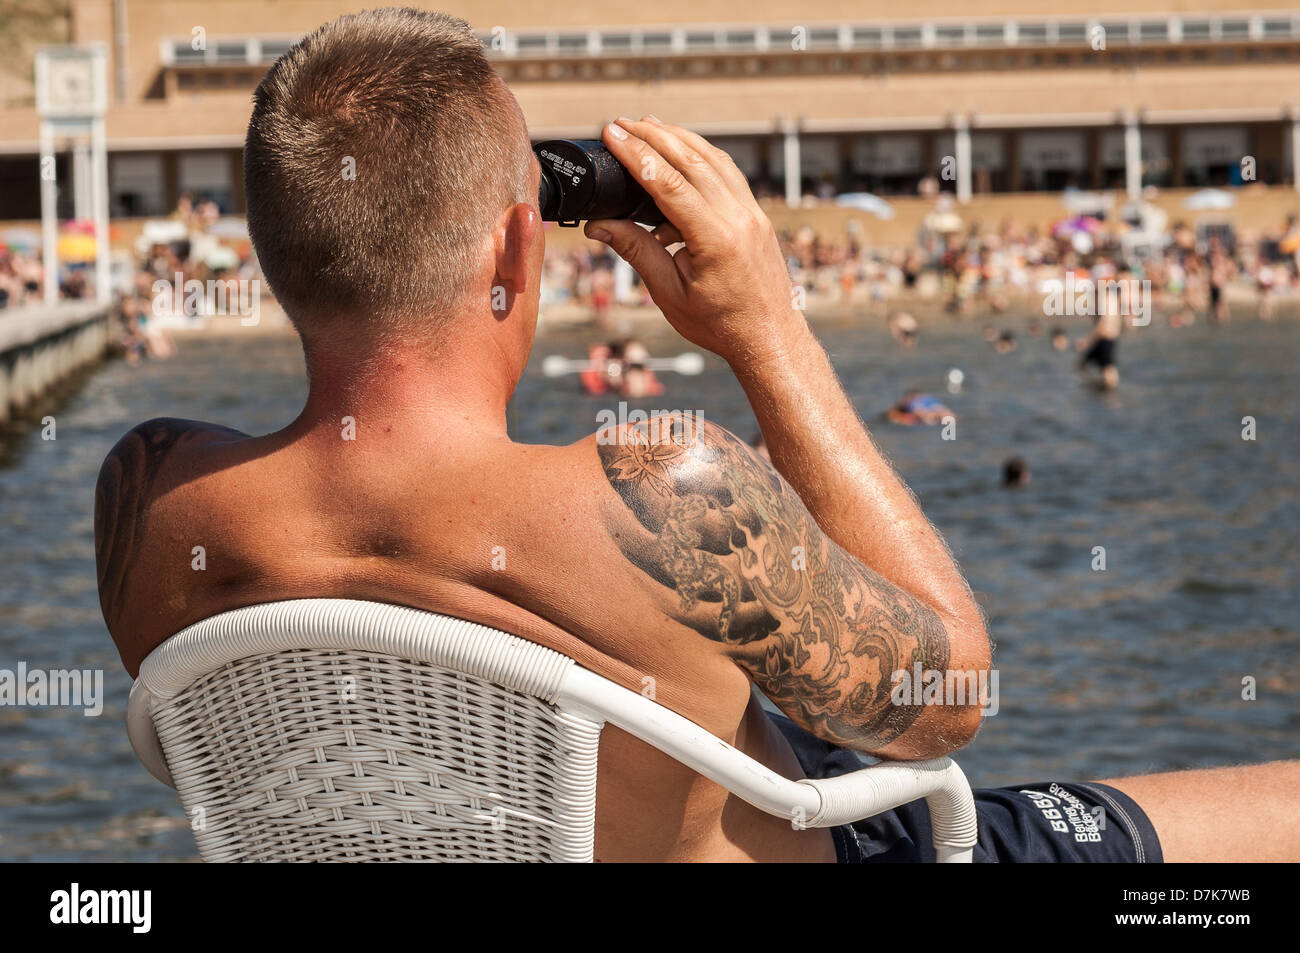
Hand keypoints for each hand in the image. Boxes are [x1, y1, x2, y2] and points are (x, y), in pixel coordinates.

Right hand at [584, 117, 806, 366]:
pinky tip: (682, 151)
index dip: (636, 154)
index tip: (611, 133)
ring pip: (713, 158)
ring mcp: (752, 212)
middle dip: (653, 135)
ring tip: (647, 124)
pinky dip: (702, 155)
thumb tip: (599, 224)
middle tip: (622, 121)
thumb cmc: (720, 324)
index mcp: (716, 238)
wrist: (769, 338)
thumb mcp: (669, 293)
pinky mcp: (756, 214)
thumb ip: (636, 251)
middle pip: (691, 159)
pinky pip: (728, 173)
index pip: (669, 182)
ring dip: (678, 137)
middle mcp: (739, 217)